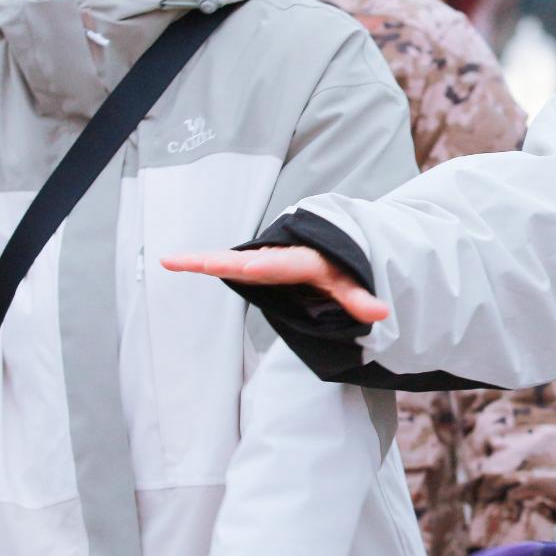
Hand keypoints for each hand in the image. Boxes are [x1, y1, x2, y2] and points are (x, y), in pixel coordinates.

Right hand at [161, 246, 389, 322]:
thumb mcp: (351, 282)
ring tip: (172, 260)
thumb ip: (360, 298)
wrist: (328, 243)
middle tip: (189, 262)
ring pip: (229, 260)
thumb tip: (383, 312)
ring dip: (201, 260)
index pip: (282, 266)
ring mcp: (261, 259)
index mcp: (303, 260)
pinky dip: (201, 262)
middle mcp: (278, 256)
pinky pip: (226, 263)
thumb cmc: (338, 266)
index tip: (244, 268)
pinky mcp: (251, 264)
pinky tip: (172, 261)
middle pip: (245, 261)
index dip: (264, 268)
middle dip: (220, 262)